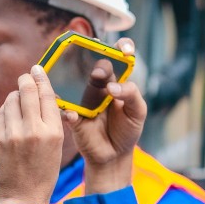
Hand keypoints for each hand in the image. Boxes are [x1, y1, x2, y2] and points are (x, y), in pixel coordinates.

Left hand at [0, 66, 63, 203]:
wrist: (23, 199)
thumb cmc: (42, 174)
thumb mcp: (55, 147)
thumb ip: (50, 122)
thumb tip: (43, 96)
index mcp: (54, 132)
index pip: (47, 95)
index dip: (41, 78)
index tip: (37, 68)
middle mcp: (35, 130)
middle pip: (27, 91)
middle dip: (25, 80)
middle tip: (25, 76)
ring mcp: (14, 135)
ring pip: (10, 100)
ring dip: (13, 96)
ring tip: (17, 100)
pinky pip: (0, 115)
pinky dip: (4, 110)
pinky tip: (8, 114)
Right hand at [68, 38, 146, 193]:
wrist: (114, 156)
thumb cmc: (127, 130)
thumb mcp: (138, 112)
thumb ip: (132, 95)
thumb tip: (112, 88)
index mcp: (116, 80)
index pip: (117, 56)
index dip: (120, 46)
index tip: (124, 50)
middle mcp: (98, 86)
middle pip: (96, 66)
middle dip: (101, 65)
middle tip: (103, 72)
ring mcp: (83, 99)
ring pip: (76, 83)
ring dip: (81, 79)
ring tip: (94, 79)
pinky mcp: (73, 116)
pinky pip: (66, 110)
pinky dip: (68, 111)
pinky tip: (73, 114)